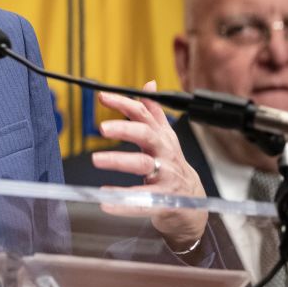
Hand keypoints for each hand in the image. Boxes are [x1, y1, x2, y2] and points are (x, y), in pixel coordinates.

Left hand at [92, 81, 207, 251]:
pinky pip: (142, 200)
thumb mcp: (165, 137)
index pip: (143, 115)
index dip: (124, 103)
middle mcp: (164, 153)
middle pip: (146, 136)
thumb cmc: (172, 164)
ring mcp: (165, 176)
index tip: (103, 97)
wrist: (191, 199)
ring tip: (96, 159)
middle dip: (125, 129)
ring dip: (119, 160)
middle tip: (102, 128)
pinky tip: (105, 201)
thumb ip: (153, 112)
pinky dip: (123, 202)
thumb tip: (149, 84)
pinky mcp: (162, 200)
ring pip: (143, 164)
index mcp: (161, 137)